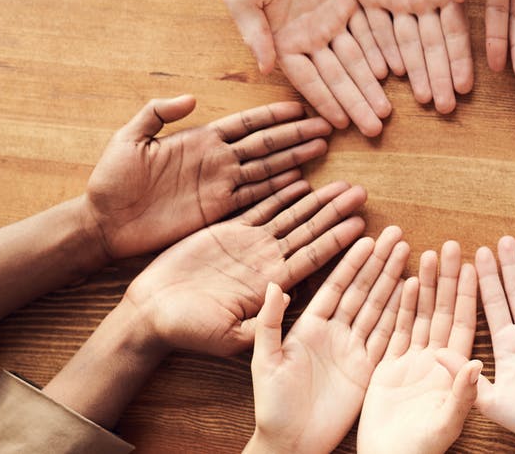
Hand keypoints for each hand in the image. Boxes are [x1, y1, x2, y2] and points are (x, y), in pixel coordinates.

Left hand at [86, 96, 331, 258]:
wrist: (104, 222)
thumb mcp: (129, 139)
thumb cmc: (111, 180)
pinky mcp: (216, 211)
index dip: (273, 115)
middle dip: (295, 134)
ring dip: (294, 158)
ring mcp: (219, 186)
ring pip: (266, 169)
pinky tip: (299, 182)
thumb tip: (191, 98)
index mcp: (199, 139)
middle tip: (326, 126)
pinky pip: (253, 198)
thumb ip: (157, 114)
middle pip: (265, 144)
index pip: (245, 123)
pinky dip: (277, 190)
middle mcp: (216, 161)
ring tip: (321, 148)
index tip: (300, 107)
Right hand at [122, 180, 367, 355]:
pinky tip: (300, 179)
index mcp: (271, 284)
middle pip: (310, 231)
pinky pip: (259, 206)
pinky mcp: (229, 231)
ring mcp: (250, 245)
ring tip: (342, 184)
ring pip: (291, 216)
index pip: (313, 257)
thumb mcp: (230, 336)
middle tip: (362, 193)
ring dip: (316, 200)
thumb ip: (263, 322)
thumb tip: (290, 299)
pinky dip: (279, 193)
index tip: (362, 225)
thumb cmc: (189, 331)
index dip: (337, 241)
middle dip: (336, 213)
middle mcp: (267, 261)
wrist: (152, 313)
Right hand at [223, 0, 391, 135]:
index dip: (325, 101)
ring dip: (371, 85)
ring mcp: (332, 22)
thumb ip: (254, 33)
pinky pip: (368, 31)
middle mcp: (311, 39)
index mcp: (284, 43)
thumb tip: (265, 68)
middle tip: (375, 127)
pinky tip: (392, 72)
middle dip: (356, 102)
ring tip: (386, 110)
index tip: (342, 124)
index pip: (309, 80)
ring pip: (357, 60)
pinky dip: (380, 51)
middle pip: (338, 77)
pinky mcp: (350, 2)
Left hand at [246, 227, 410, 453]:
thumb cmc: (272, 404)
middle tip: (397, 235)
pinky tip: (413, 294)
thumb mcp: (264, 360)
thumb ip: (269, 322)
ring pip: (378, 308)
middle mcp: (334, 333)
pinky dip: (401, 315)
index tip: (367, 238)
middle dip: (379, 262)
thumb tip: (274, 284)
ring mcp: (353, 350)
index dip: (351, 263)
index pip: (336, 286)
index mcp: (309, 327)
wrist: (291, 443)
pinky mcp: (367, 369)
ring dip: (393, 282)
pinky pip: (387, 336)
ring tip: (409, 254)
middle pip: (361, 290)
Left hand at [335, 0, 472, 113]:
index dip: (461, 59)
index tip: (467, 85)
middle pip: (432, 47)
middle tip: (446, 108)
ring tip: (425, 100)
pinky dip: (383, 54)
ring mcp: (394, 4)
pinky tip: (391, 77)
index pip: (455, 31)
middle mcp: (421, 2)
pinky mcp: (367, 1)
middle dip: (440, 77)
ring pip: (406, 46)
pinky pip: (375, 33)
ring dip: (416, 74)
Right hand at [358, 241, 479, 453]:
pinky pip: (395, 330)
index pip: (464, 324)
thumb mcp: (446, 424)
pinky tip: (404, 282)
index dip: (469, 295)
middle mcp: (435, 362)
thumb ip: (463, 395)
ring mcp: (411, 363)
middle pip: (442, 311)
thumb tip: (478, 363)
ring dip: (424, 285)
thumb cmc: (421, 451)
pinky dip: (400, 307)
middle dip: (446, 279)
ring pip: (419, 315)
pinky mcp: (387, 368)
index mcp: (453, 372)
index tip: (474, 265)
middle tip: (451, 245)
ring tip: (426, 253)